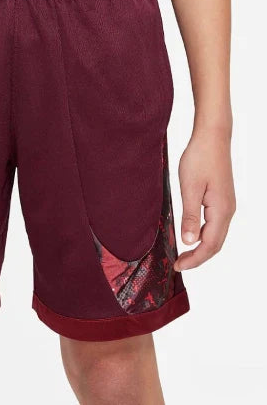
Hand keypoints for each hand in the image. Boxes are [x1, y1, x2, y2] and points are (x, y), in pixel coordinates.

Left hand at [174, 130, 235, 271]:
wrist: (212, 137)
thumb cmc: (200, 159)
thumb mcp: (190, 188)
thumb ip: (190, 216)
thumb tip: (188, 241)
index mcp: (221, 211)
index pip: (210, 245)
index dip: (194, 259)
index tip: (177, 266)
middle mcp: (228, 211)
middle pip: (215, 244)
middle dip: (198, 257)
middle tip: (178, 264)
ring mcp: (226, 205)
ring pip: (216, 235)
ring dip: (200, 247)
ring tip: (182, 254)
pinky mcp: (221, 199)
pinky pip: (214, 224)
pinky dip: (203, 235)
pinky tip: (190, 234)